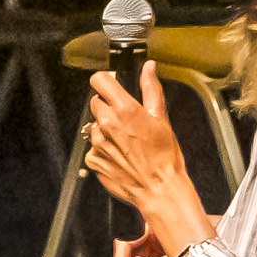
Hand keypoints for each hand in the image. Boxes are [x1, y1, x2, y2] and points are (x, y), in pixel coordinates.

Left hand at [81, 71, 218, 256]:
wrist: (158, 189)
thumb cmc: (164, 157)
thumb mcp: (161, 118)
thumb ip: (151, 89)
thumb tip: (148, 68)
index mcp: (125, 110)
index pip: (100, 80)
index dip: (106, 81)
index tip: (113, 86)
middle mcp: (107, 124)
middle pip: (96, 102)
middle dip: (109, 106)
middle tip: (127, 119)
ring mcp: (98, 143)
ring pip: (94, 125)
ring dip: (106, 129)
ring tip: (126, 140)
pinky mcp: (93, 159)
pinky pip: (93, 147)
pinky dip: (103, 149)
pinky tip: (120, 154)